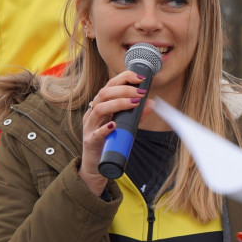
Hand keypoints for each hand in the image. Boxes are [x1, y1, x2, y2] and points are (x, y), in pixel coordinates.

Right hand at [79, 70, 149, 193]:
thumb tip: (152, 103)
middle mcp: (93, 113)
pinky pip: (96, 133)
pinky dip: (105, 128)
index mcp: (100, 105)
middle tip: (141, 92)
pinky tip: (114, 125)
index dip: (124, 78)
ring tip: (134, 103)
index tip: (140, 77)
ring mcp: (90, 127)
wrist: (96, 163)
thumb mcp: (126, 125)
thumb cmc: (110, 140)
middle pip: (104, 94)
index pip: (110, 86)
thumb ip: (137, 115)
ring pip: (98, 109)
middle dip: (124, 90)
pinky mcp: (90, 141)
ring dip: (118, 104)